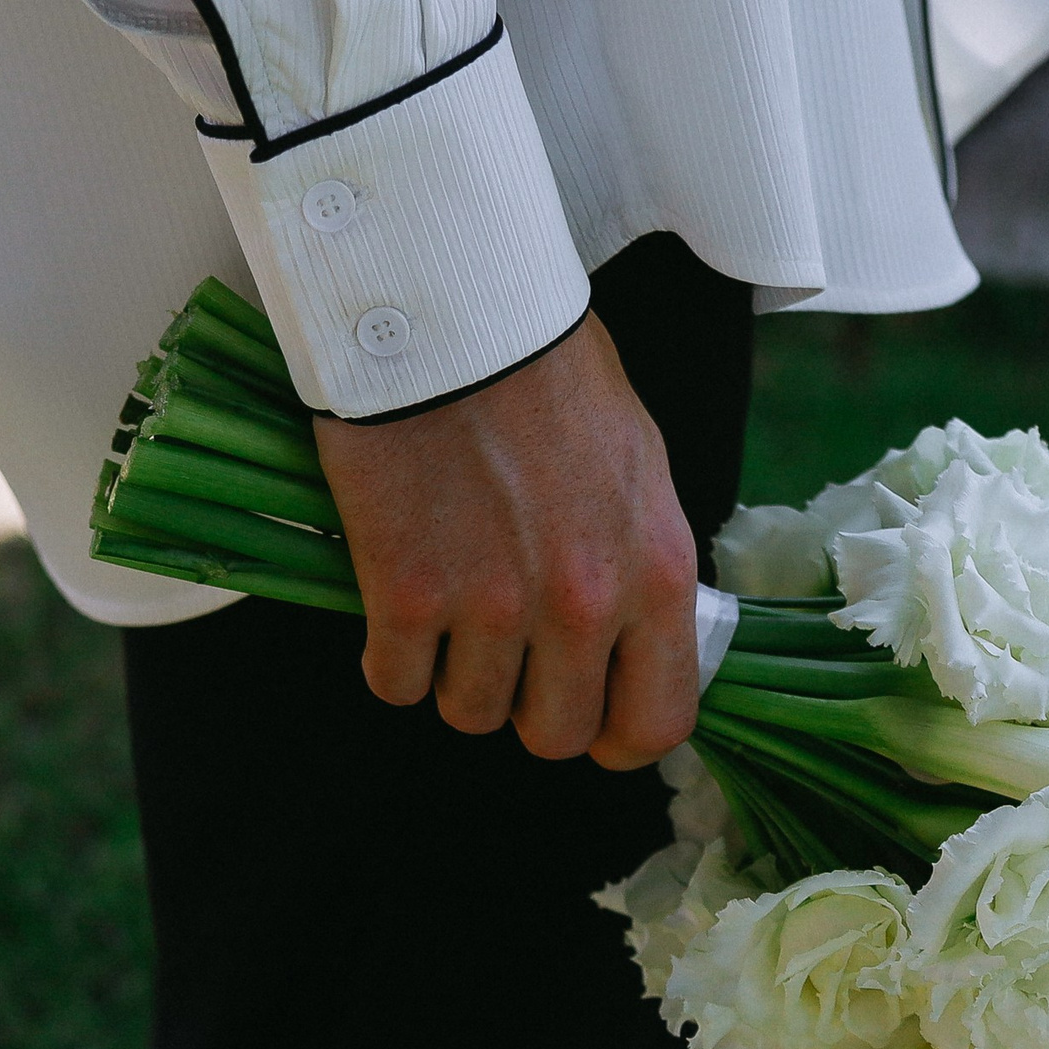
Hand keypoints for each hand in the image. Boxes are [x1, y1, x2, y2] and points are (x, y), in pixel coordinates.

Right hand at [314, 314, 700, 769]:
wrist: (453, 309)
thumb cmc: (547, 369)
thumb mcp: (638, 466)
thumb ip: (639, 562)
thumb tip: (631, 632)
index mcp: (657, 573)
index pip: (659, 721)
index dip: (619, 739)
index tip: (591, 722)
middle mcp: (585, 605)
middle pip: (555, 736)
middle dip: (527, 708)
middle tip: (504, 655)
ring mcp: (495, 606)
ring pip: (470, 713)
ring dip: (454, 675)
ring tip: (447, 608)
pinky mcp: (409, 594)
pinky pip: (396, 682)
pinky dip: (390, 656)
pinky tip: (394, 601)